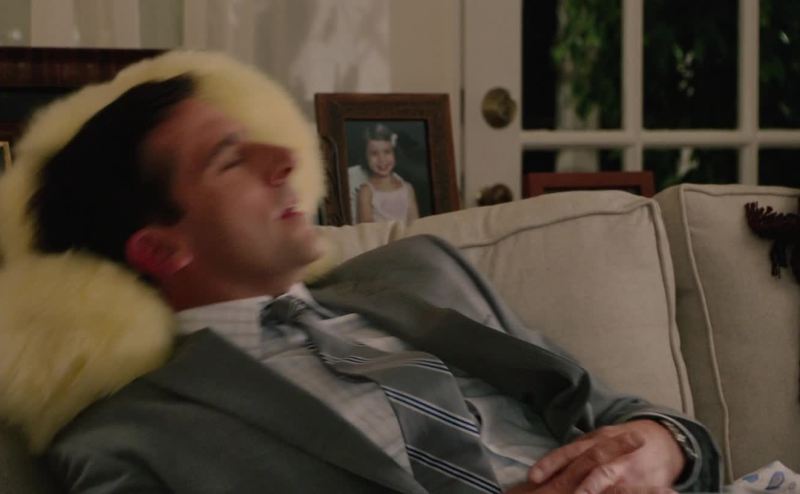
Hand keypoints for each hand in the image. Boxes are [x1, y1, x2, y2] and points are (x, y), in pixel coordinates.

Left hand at [520, 420, 685, 493]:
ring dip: (595, 486)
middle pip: (586, 464)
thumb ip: (577, 452)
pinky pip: (637, 490)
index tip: (533, 476)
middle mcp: (609, 451)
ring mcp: (627, 466)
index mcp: (594, 441)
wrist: (662, 438)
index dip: (551, 463)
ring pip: (608, 476)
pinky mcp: (646, 479)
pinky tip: (637, 491)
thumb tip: (548, 466)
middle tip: (553, 491)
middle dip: (569, 477)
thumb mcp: (597, 440)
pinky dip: (635, 491)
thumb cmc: (620, 442)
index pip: (568, 452)